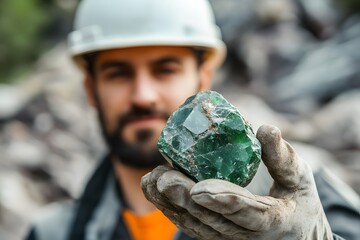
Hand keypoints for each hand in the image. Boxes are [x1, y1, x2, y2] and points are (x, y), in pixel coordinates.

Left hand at [141, 125, 332, 239]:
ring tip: (151, 181)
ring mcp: (228, 238)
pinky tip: (155, 190)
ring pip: (195, 224)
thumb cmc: (298, 204)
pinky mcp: (217, 236)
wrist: (295, 235)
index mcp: (271, 221)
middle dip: (184, 199)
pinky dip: (171, 209)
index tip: (200, 188)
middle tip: (163, 178)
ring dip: (170, 204)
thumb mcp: (300, 180)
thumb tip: (266, 128)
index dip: (223, 200)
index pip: (245, 212)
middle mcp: (245, 235)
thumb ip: (283, 157)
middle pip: (210, 219)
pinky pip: (191, 225)